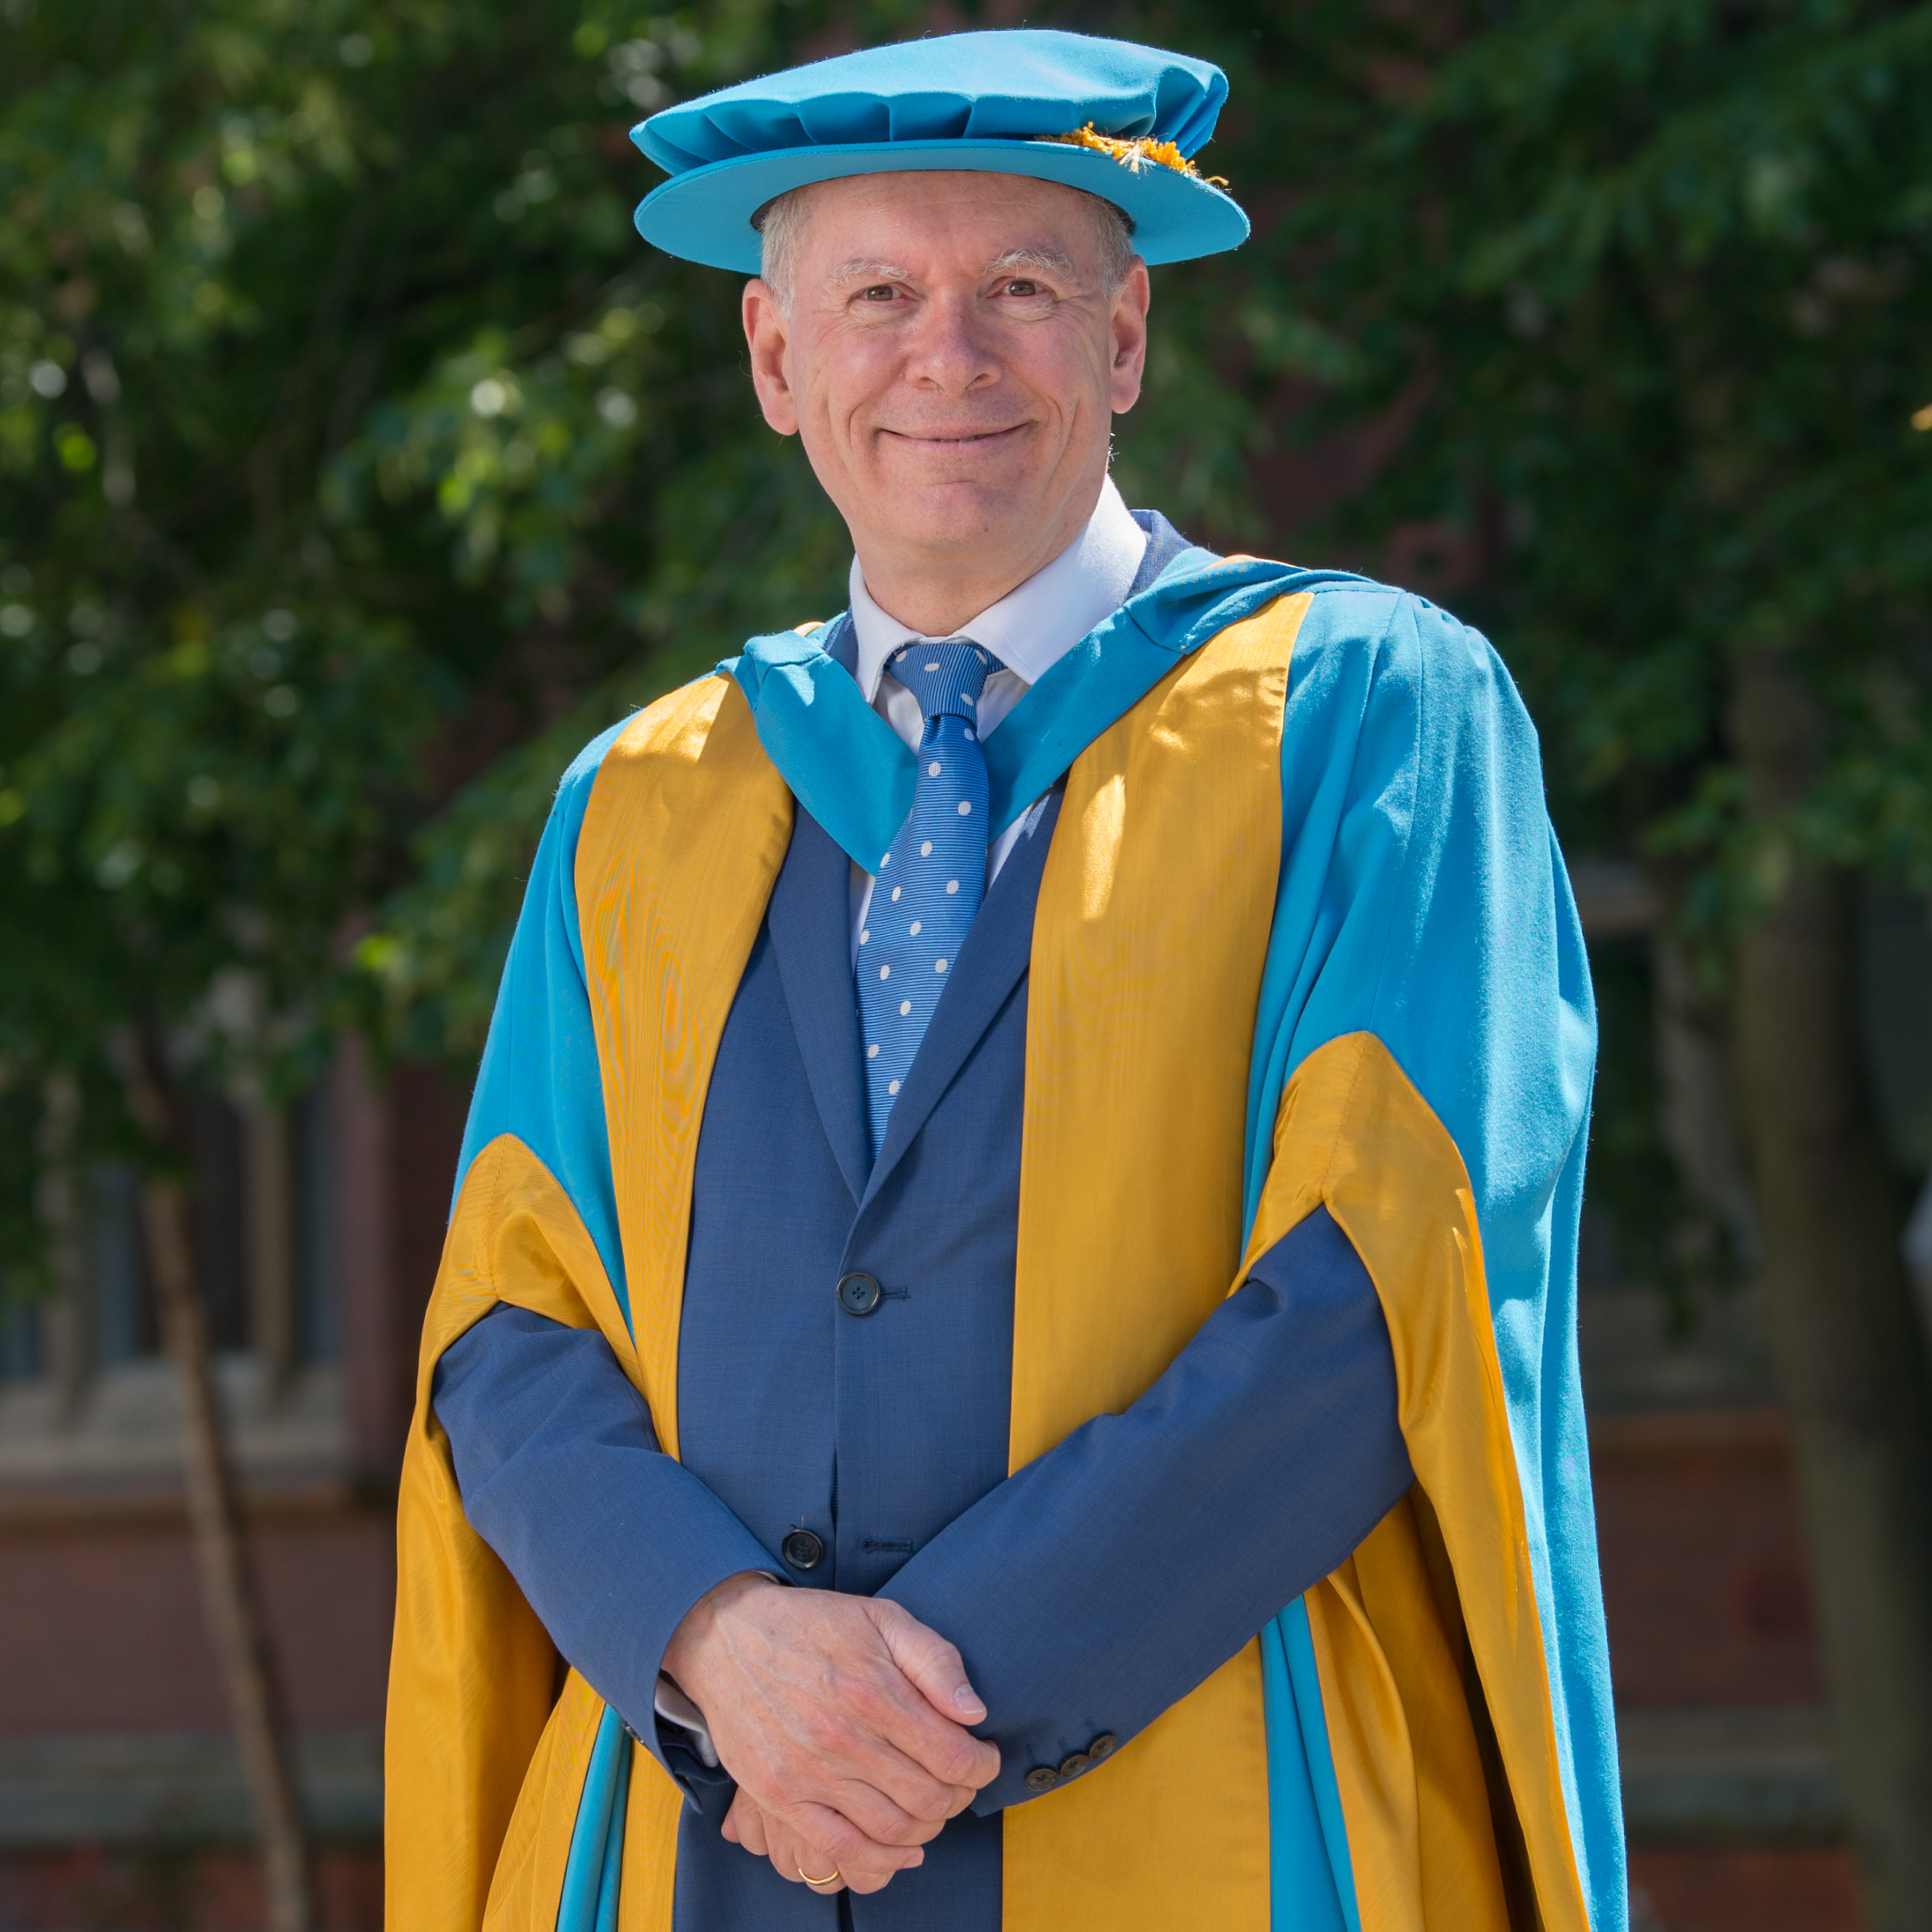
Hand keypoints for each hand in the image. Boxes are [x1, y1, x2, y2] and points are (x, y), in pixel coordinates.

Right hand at [663, 1573, 998, 1890]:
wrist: (727, 1637)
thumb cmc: (813, 1623)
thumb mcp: (883, 1617)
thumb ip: (936, 1661)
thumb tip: (974, 1713)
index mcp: (873, 1690)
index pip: (952, 1755)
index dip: (982, 1765)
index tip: (984, 1757)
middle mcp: (841, 1737)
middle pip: (928, 1797)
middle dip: (960, 1796)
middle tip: (961, 1782)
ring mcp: (807, 1772)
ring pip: (892, 1828)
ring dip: (928, 1827)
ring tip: (933, 1806)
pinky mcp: (778, 1795)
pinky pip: (840, 1848)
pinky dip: (881, 1859)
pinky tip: (903, 1848)